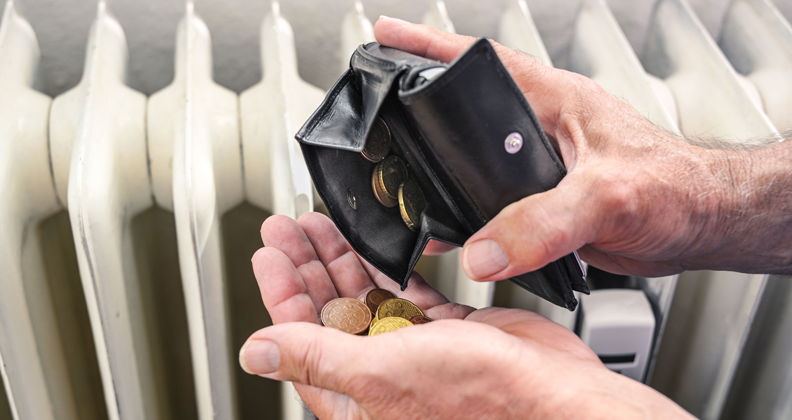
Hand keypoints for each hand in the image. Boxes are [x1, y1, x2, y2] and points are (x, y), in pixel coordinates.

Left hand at [240, 213, 693, 419]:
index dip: (281, 291)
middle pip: (330, 308)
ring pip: (367, 295)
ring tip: (319, 224)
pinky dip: (388, 265)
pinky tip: (372, 244)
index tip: (270, 253)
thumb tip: (255, 353)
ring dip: (343, 258)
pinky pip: (408, 290)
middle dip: (307, 264)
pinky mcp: (450, 328)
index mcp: (356, 393)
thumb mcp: (381, 375)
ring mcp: (417, 348)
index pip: (300, 336)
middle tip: (287, 228)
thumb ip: (316, 358)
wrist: (555, 400)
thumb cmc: (481, 404)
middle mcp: (382, 372)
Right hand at [375, 17, 791, 277]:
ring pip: (472, 169)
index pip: (478, 64)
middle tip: (380, 125)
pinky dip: (464, 223)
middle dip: (419, 120)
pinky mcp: (541, 205)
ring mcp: (537, 170)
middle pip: (463, 117)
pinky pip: (489, 209)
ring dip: (439, 180)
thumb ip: (545, 221)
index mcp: (552, 102)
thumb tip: (485, 249)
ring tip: (401, 189)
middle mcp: (539, 131)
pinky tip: (446, 236)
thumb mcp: (609, 195)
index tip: (385, 36)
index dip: (427, 47)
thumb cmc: (677, 189)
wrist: (699, 227)